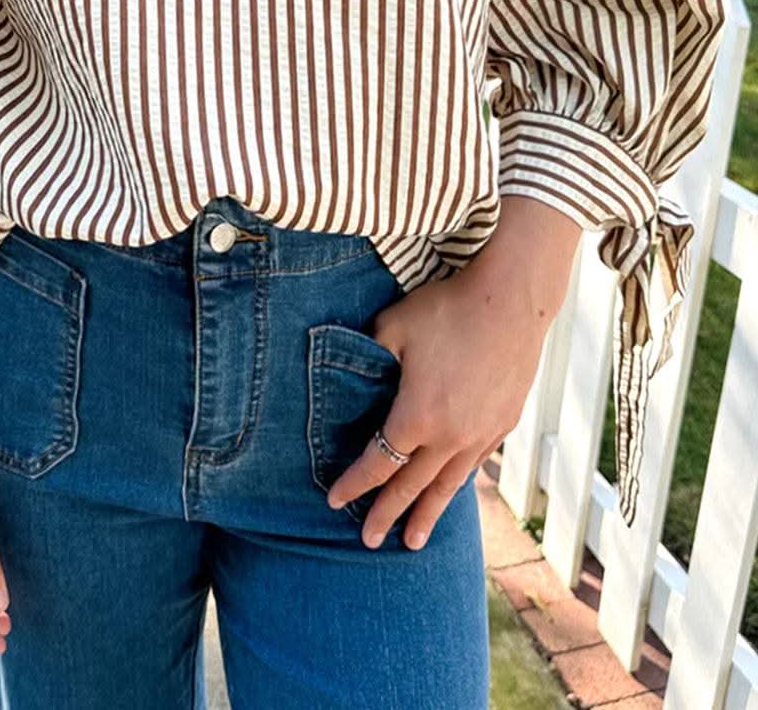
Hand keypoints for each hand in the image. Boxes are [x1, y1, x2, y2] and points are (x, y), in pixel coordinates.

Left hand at [324, 195, 581, 549]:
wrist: (511, 302)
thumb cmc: (448, 309)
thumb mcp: (394, 327)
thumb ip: (369, 354)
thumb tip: (353, 368)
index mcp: (416, 417)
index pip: (377, 463)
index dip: (354, 484)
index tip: (334, 501)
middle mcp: (448, 437)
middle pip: (410, 486)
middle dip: (385, 514)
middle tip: (367, 542)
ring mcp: (479, 434)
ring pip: (446, 485)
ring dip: (427, 514)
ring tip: (413, 542)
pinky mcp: (502, 424)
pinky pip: (473, 464)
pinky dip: (456, 483)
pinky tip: (450, 491)